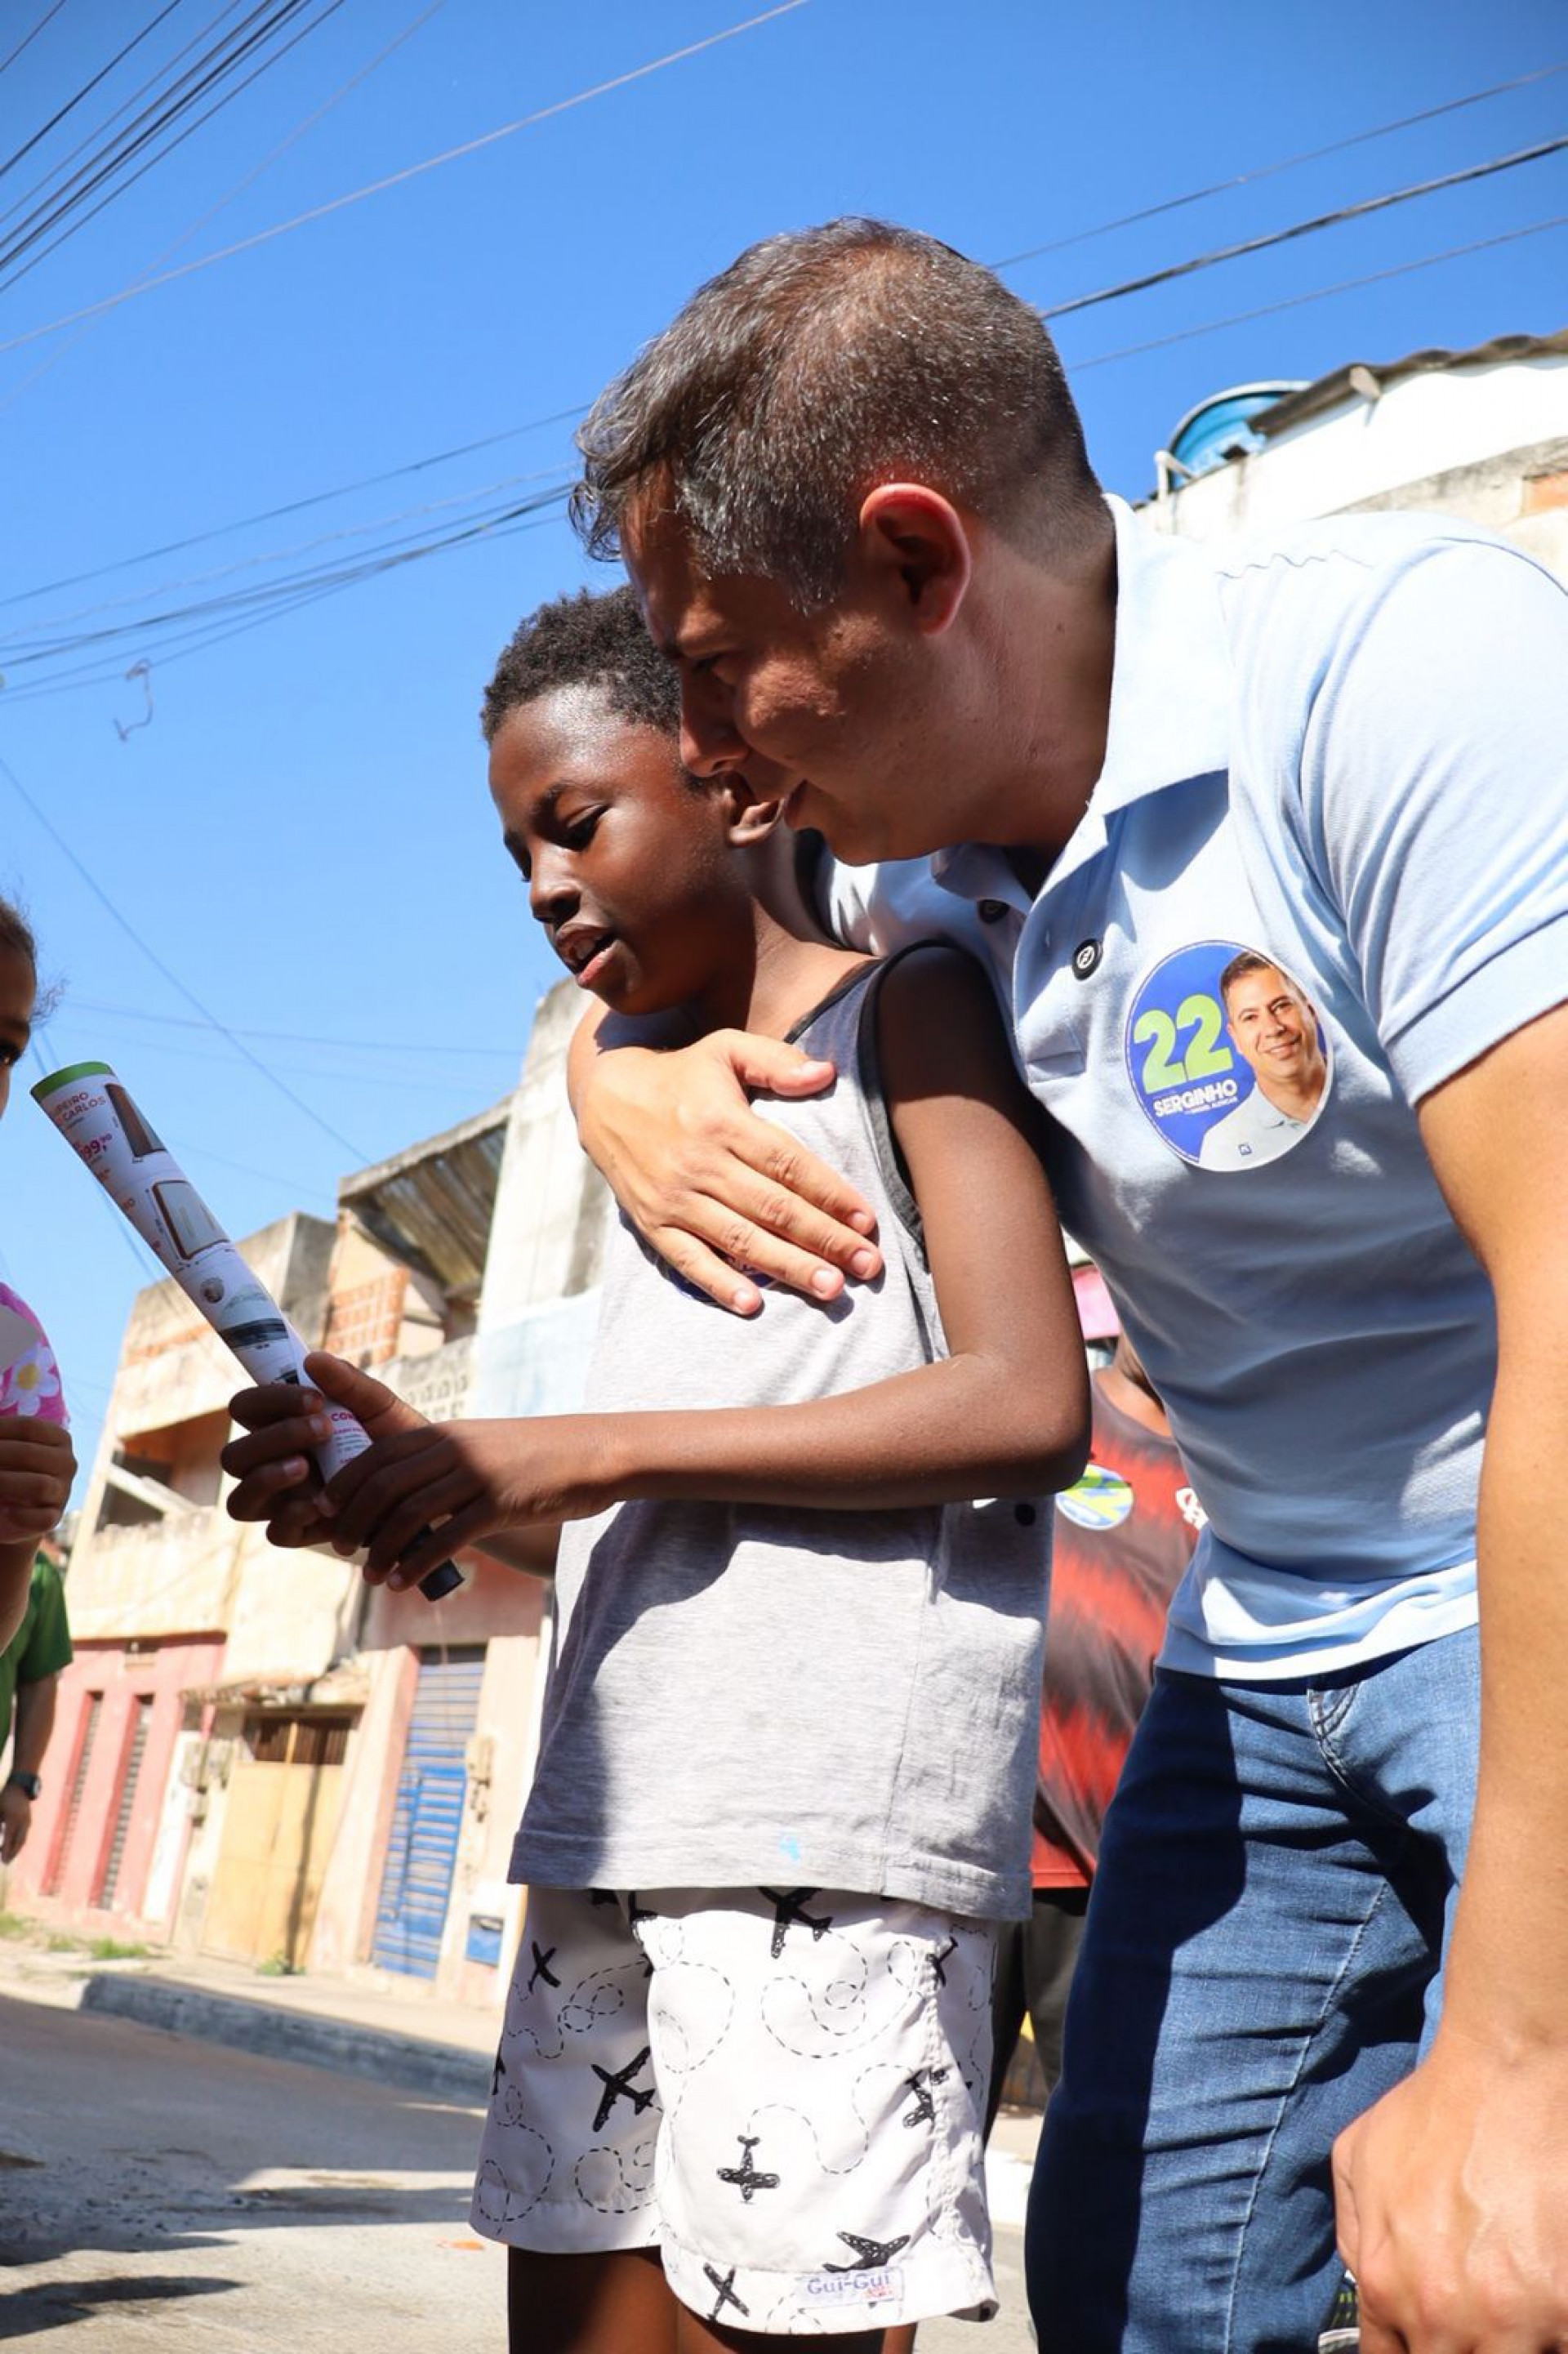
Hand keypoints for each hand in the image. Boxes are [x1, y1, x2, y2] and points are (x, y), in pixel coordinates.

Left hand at [0, 1416, 74, 1541]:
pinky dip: (21, 1516)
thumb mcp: (5, 1450)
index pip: (27, 1427)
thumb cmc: (6, 1469)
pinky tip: (5, 1511)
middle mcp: (66, 1463)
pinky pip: (42, 1518)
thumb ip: (1, 1444)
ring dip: (5, 1484)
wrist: (11, 1507)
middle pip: (28, 1454)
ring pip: (39, 1485)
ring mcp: (63, 1491)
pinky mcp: (54, 1517)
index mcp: (58, 1438)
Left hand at [0, 1782, 31, 1862]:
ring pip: (22, 1839)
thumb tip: (0, 1832)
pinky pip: (24, 1835)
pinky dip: (18, 1842)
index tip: (3, 1860)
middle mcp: (22, 1822)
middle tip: (5, 1862)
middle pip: (19, 1842)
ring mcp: (27, 1821)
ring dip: (16, 1849)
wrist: (20, 1787)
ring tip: (8, 1857)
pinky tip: (13, 1846)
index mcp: (13, 1819)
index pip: (9, 1838)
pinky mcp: (28, 1820)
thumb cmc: (5, 1798)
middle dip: (12, 1853)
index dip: (6, 1850)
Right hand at [222, 1355, 423, 1546]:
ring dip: (266, 1479)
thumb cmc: (394, 1435)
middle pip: (234, 1457)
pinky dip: (292, 1517)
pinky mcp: (303, 1531)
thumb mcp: (378, 1405)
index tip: (314, 1398)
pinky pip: (276, 1533)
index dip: (268, 1400)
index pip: (246, 1408)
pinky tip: (321, 1504)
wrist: (428, 1479)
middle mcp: (271, 1464)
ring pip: (239, 1501)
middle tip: (323, 1427)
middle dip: (273, 1438)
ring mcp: (282, 1501)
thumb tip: (313, 1358)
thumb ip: (348, 1383)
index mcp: (279, 1426)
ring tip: (305, 1465)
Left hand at [289, 1357, 605, 1588]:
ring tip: (371, 1575)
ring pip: (408, 1514)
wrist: (589, 1453)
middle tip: (340, 1546)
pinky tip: (403, 1581)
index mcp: (443, 1434)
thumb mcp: (480, 1447)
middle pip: (383, 1485)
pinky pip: (447, 1537)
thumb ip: (441, 1463)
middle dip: (352, 1519)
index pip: (377, 1456)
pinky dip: (417, 1563)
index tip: (323, 1510)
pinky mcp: (499, 1502)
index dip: (344, 1485)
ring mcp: (475, 1475)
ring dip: (382, 1549)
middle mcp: (453, 1450)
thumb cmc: (533, 1457)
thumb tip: (404, 1495)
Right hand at [577, 1028, 882, 1313]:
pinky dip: (719, 1284)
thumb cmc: (681, 1076)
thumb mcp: (725, 1050)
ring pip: (739, 1240)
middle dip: (825, 1240)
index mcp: (724, 1122)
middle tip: (868, 1267)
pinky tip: (753, 1304)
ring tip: (831, 1289)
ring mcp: (674, 1198)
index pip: (788, 1165)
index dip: (831, 1194)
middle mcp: (700, 1164)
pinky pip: (688, 1260)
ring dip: (788, 1267)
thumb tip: (827, 1073)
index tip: (867, 1221)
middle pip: (773, 1208)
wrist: (604, 1098)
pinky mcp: (652, 1223)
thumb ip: (776, 1061)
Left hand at [1334, 2025, 1567, 2349]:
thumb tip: (1367, 2284)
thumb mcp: (1355, 2159)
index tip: (1426, 2336)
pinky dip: (1551, 2332)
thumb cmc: (1432, 2109)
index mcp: (1387, 2285)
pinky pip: (1557, 2347)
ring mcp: (1512, 2318)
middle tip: (1476, 2315)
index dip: (1408, 2353)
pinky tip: (1546, 2300)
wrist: (1506, 2073)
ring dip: (1511, 2344)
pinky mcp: (1566, 2307)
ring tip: (1514, 2305)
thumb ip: (1355, 2236)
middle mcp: (1445, 2314)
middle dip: (1461, 2348)